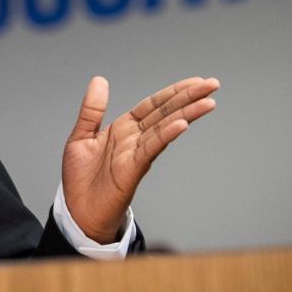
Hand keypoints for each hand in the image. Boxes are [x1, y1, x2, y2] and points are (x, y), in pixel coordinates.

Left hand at [62, 76, 219, 243]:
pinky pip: (151, 148)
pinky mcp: (133, 168)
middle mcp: (134, 139)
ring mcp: (136, 153)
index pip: (153, 105)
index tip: (197, 81)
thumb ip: (92, 110)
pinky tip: (182, 124)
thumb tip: (99, 80)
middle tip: (213, 84)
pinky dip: (166, 135)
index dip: (174, 91)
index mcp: (123, 128)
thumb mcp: (80, 136)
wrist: (78, 212)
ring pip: (165, 128)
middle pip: (165, 113)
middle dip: (189, 97)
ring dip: (186, 114)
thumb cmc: (80, 178)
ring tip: (208, 102)